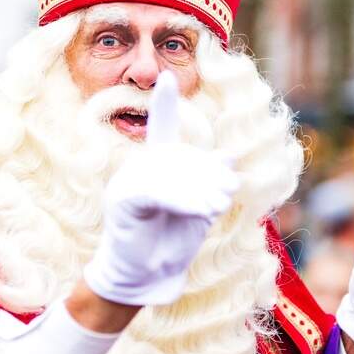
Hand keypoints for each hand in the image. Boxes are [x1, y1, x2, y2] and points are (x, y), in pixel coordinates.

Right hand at [83, 72, 238, 306]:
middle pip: (184, 157)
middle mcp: (141, 167)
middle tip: (228, 195)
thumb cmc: (172, 241)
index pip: (163, 127)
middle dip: (210, 176)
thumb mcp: (202, 209)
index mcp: (158, 164)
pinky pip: (158, 191)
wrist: (146, 277)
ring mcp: (129, 181)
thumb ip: (212, 182)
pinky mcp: (124, 200)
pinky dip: (184, 199)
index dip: (166, 103)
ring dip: (201, 191)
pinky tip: (205, 210)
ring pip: (173, 174)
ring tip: (220, 206)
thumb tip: (228, 157)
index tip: (167, 76)